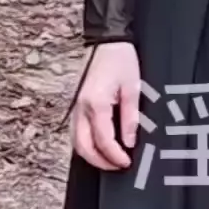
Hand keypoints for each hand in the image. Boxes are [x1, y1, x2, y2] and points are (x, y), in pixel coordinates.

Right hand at [71, 41, 142, 171]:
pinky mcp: (77, 105)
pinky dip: (86, 144)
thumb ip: (130, 117)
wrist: (107, 41)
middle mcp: (81, 108)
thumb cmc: (120, 59)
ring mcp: (76, 107)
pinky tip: (99, 147)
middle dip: (100, 161)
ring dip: (91, 155)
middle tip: (117, 166)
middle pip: (83, 146)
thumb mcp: (133, 88)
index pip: (103, 140)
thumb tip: (129, 141)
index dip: (115, 156)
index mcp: (96, 103)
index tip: (126, 163)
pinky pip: (77, 132)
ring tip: (110, 160)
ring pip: (76, 142)